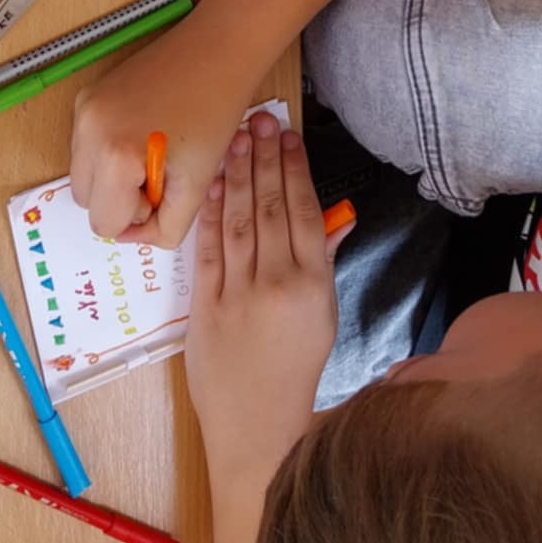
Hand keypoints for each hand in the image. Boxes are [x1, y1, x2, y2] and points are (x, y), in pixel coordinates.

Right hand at [69, 22, 251, 247]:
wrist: (218, 49)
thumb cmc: (217, 111)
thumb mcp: (198, 183)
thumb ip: (166, 226)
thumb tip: (135, 235)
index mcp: (114, 157)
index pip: (105, 224)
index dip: (138, 216)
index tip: (166, 189)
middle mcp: (87, 132)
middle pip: (88, 202)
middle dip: (122, 198)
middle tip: (163, 170)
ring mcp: (83, 110)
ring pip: (84, 174)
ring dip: (113, 176)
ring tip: (155, 149)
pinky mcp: (86, 96)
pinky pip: (85, 145)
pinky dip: (109, 150)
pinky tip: (145, 130)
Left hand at [185, 113, 351, 473]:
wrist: (257, 422)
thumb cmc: (296, 368)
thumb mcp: (324, 315)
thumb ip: (325, 263)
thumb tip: (336, 217)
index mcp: (313, 284)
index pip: (305, 212)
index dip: (296, 170)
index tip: (291, 137)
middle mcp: (276, 282)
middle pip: (270, 207)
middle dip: (265, 159)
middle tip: (262, 121)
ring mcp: (238, 292)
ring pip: (238, 220)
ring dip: (237, 174)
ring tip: (238, 138)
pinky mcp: (205, 305)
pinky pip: (209, 249)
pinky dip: (210, 212)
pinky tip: (212, 182)